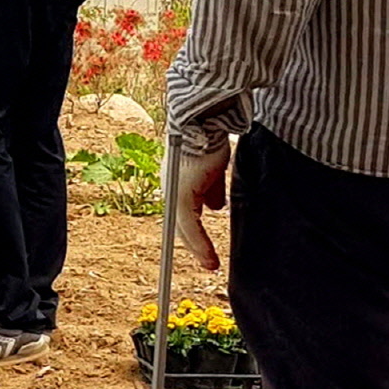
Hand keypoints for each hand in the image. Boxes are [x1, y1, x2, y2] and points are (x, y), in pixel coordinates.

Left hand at [173, 136, 231, 271]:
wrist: (204, 124)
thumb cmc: (208, 140)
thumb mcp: (212, 171)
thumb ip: (212, 189)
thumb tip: (217, 206)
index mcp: (176, 183)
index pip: (182, 213)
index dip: (193, 233)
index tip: (203, 248)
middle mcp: (171, 190)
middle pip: (181, 226)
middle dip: (195, 246)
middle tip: (208, 262)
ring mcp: (173, 194)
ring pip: (184, 230)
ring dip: (199, 249)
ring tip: (210, 264)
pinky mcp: (181, 197)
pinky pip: (190, 228)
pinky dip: (201, 245)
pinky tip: (210, 258)